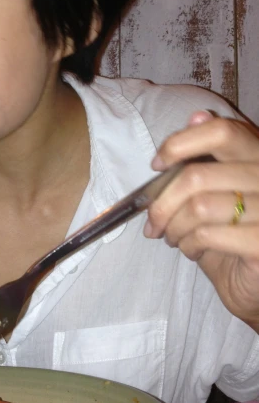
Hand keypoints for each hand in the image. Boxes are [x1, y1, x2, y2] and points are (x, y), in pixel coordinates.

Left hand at [145, 111, 258, 331]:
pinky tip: (192, 250)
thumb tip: (195, 116)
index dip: (180, 144)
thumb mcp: (214, 193)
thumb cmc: (230, 237)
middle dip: (162, 202)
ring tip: (173, 238)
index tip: (157, 165)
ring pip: (199, 207)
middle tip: (153, 223)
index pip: (222, 131)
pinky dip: (189, 244)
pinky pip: (208, 234)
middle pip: (198, 174)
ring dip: (174, 227)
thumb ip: (206, 158)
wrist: (253, 287)